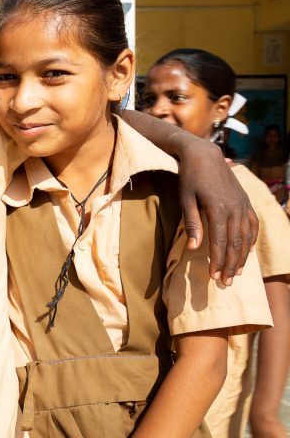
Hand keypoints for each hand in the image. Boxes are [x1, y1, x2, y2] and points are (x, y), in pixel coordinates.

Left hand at [176, 138, 257, 283]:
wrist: (205, 155)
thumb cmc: (190, 177)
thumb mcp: (185, 199)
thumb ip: (192, 223)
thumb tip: (193, 248)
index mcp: (218, 208)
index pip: (219, 241)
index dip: (217, 260)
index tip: (213, 277)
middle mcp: (235, 208)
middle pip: (235, 243)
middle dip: (230, 264)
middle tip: (225, 282)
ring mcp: (243, 204)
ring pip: (245, 236)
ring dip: (241, 256)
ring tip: (235, 273)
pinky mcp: (245, 201)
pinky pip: (252, 225)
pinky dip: (250, 240)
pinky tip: (246, 252)